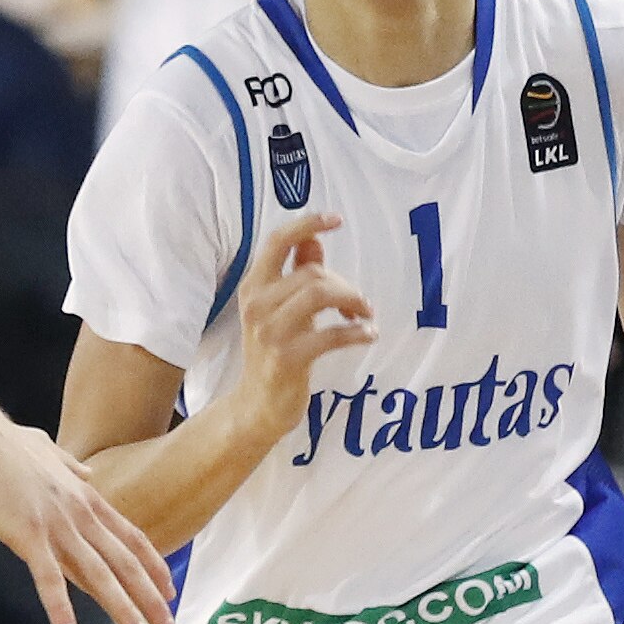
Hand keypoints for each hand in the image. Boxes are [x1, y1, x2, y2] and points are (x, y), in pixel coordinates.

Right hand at [0, 420, 176, 623]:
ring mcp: (56, 524)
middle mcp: (79, 513)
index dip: (153, 566)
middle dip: (151, 599)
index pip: (131, 538)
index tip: (169, 590)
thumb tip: (87, 473)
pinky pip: (47, 578)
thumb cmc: (4, 444)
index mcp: (85, 497)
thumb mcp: (49, 452)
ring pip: (98, 575)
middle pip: (125, 563)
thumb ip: (71, 467)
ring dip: (122, 609)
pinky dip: (60, 608)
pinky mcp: (26, 534)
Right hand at [231, 213, 376, 437]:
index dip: (306, 224)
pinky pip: (332, 334)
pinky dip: (358, 332)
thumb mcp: (280, 309)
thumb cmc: (274, 352)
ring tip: (365, 316)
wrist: (257, 405)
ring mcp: (269, 332)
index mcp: (253, 287)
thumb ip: (296, 274)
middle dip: (345, 285)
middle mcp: (256, 304)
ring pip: (321, 294)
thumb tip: (315, 241)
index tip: (336, 219)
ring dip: (353, 302)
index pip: (276, 242)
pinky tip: (369, 335)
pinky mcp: (286, 358)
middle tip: (359, 305)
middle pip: (312, 272)